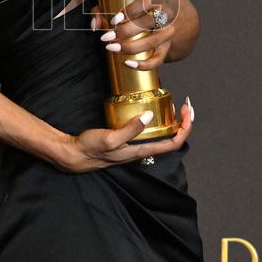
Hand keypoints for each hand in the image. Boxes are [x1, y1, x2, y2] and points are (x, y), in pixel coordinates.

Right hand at [54, 101, 192, 172]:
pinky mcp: (128, 140)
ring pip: (161, 135)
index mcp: (141, 150)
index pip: (173, 143)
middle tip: (184, 106)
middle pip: (171, 139)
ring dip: (171, 122)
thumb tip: (150, 116)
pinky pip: (149, 132)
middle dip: (182, 123)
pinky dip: (157, 121)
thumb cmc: (91, 149)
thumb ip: (130, 129)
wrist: (74, 155)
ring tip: (173, 106)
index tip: (187, 112)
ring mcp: (135, 145)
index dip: (185, 128)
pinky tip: (151, 110)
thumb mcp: (110, 138)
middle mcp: (142, 150)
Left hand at [90, 0, 177, 70]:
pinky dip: (143, 64)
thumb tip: (95, 25)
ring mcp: (167, 32)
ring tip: (112, 48)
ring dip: (131, 47)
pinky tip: (128, 63)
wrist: (149, 22)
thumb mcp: (113, 5)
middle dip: (126, 31)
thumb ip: (100, 11)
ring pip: (153, 41)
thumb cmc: (129, 12)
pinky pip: (158, 59)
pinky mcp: (165, 48)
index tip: (114, 20)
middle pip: (149, 22)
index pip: (147, 1)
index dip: (130, 11)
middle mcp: (165, 14)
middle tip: (108, 36)